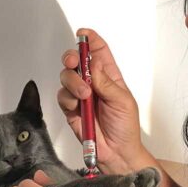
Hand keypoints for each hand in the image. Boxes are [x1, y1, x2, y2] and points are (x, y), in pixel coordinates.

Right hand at [58, 28, 145, 173]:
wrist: (116, 153)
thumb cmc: (125, 127)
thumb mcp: (123, 101)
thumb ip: (106, 82)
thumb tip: (94, 63)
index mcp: (109, 76)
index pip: (98, 51)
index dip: (90, 40)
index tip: (83, 34)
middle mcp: (93, 82)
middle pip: (76, 60)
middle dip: (71, 57)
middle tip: (73, 62)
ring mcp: (80, 95)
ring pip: (66, 76)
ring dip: (73, 82)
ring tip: (84, 95)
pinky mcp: (70, 108)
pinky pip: (61, 96)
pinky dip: (67, 98)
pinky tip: (77, 105)